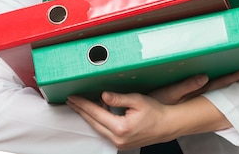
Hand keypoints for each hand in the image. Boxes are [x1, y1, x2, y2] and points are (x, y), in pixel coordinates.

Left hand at [65, 70, 238, 148]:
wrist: (167, 126)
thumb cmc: (155, 112)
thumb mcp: (137, 100)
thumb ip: (118, 98)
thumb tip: (103, 95)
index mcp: (120, 127)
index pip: (96, 113)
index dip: (83, 104)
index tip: (73, 97)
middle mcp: (118, 138)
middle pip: (93, 122)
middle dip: (81, 110)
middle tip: (71, 100)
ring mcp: (119, 143)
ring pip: (97, 128)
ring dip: (88, 116)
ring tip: (79, 105)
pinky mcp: (122, 143)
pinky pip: (104, 131)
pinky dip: (98, 121)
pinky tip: (95, 113)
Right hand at [150, 70, 238, 104]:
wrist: (145, 117)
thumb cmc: (156, 104)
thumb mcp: (169, 93)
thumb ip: (187, 85)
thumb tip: (204, 77)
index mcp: (195, 93)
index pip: (219, 84)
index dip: (232, 78)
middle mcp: (196, 97)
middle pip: (220, 88)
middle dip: (234, 82)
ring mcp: (191, 100)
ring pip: (214, 92)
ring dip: (226, 86)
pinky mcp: (185, 101)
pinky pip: (205, 95)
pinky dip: (214, 92)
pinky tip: (217, 90)